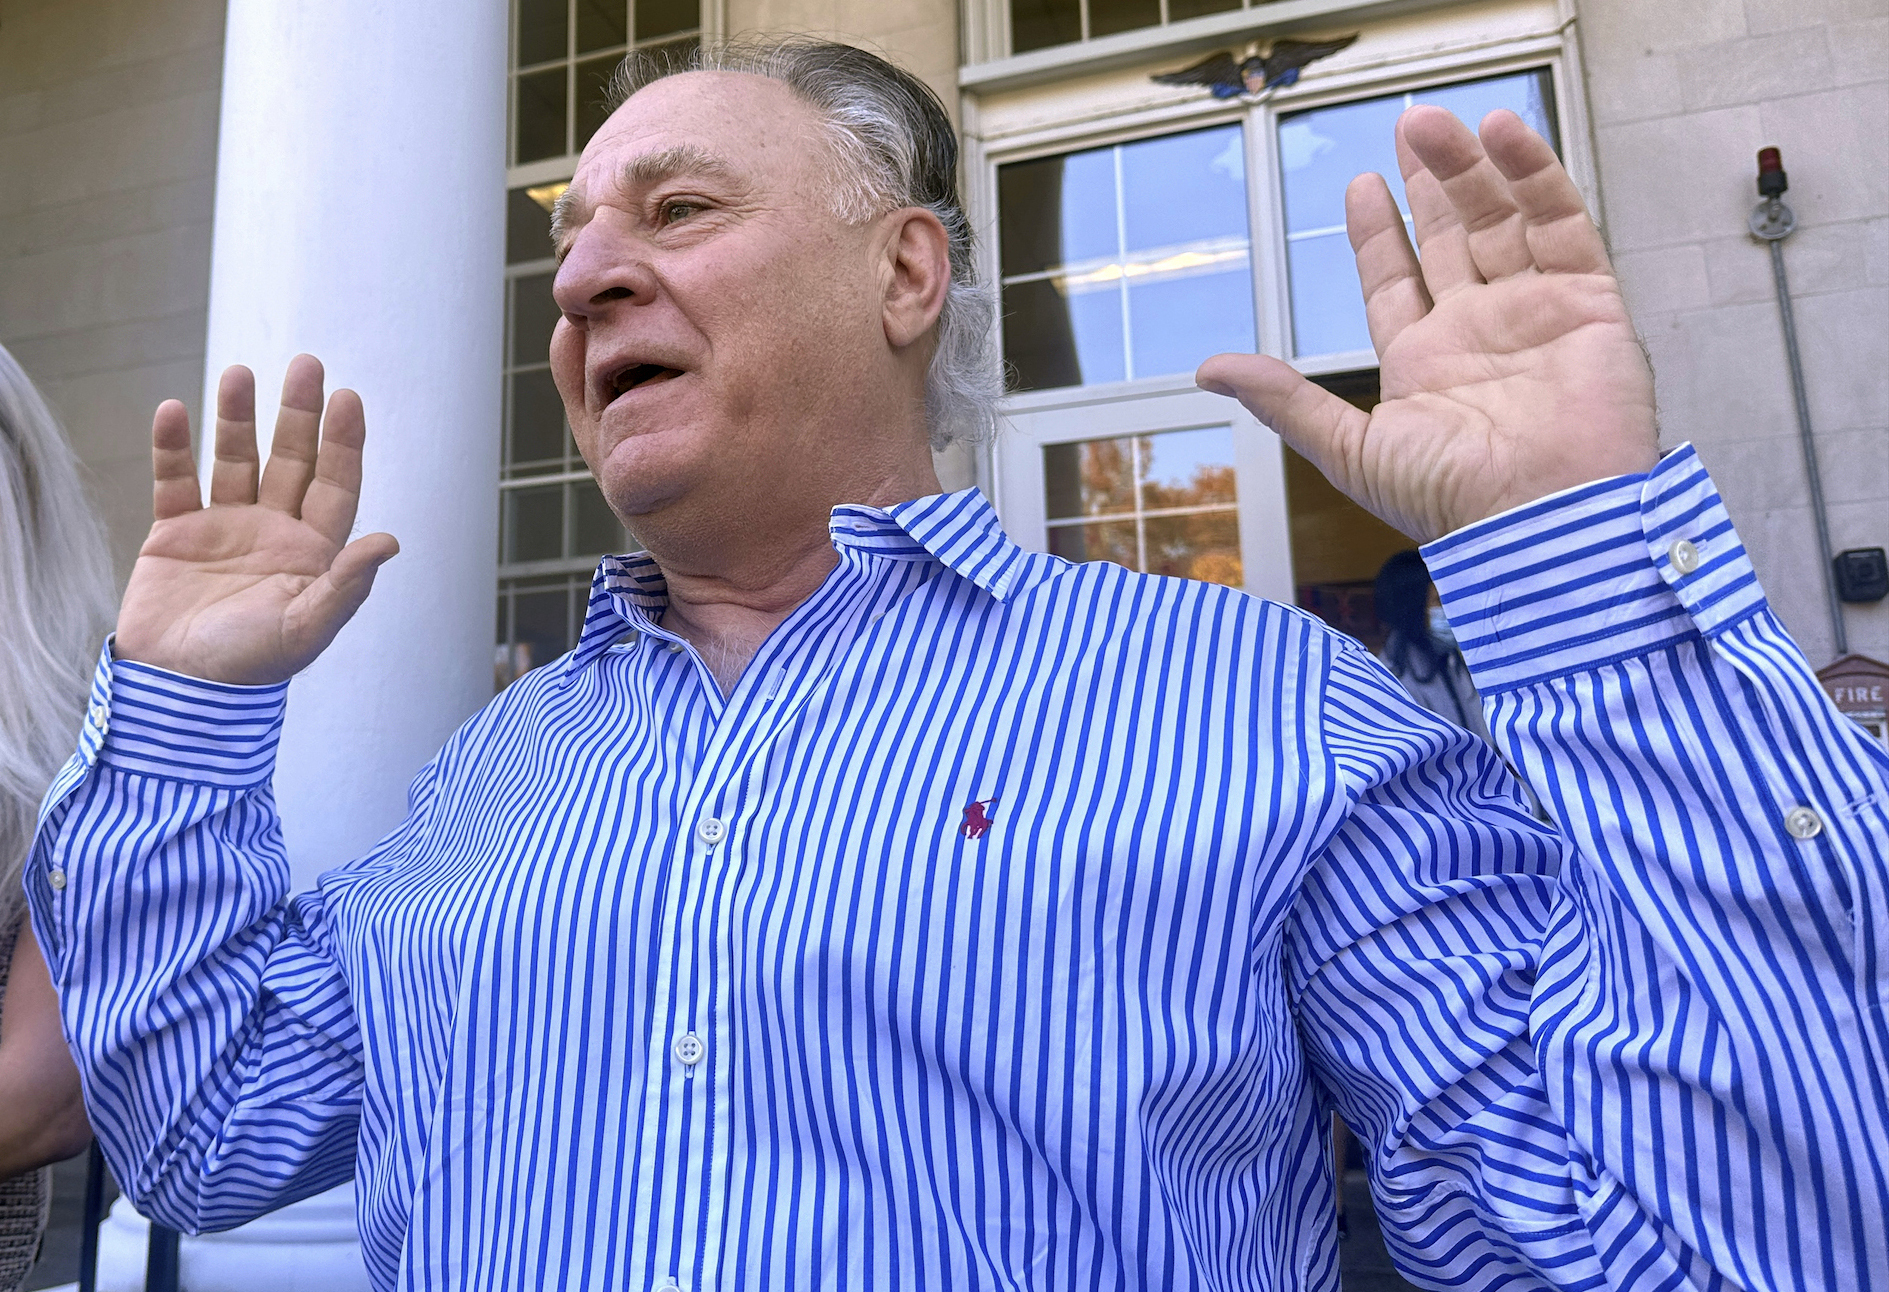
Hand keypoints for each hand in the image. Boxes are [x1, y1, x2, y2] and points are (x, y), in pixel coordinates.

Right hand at [115, 355, 398, 685]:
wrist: (178, 690)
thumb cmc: (250, 666)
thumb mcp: (307, 627)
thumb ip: (346, 584)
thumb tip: (390, 541)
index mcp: (313, 552)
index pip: (336, 485)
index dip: (344, 443)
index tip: (348, 398)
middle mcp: (274, 531)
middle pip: (292, 460)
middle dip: (299, 414)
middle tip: (306, 363)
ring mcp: (224, 528)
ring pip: (236, 460)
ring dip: (237, 418)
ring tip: (239, 372)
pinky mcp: (174, 534)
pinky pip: (175, 481)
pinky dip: (172, 447)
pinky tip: (173, 410)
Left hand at [1197, 106, 1657, 541]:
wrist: (1545, 520)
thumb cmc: (1453, 502)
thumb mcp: (1349, 449)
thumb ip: (1285, 401)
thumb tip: (1210, 370)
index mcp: (1424, 365)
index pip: (1395, 282)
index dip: (1377, 234)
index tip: (1358, 186)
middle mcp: (1478, 333)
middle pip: (1451, 237)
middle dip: (1429, 183)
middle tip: (1409, 125)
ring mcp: (1534, 313)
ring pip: (1500, 219)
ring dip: (1469, 168)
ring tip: (1433, 122)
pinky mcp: (1589, 302)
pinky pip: (1563, 223)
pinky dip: (1536, 176)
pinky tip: (1503, 134)